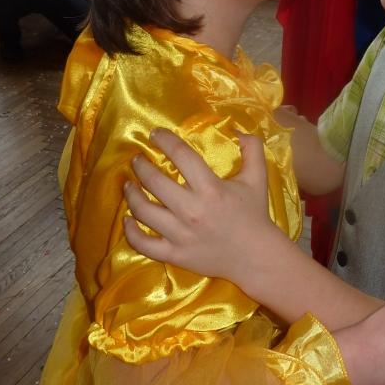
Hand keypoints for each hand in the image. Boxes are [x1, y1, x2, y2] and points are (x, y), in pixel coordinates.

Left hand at [123, 128, 280, 282]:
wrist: (256, 257)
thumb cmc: (254, 214)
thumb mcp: (258, 178)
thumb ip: (252, 148)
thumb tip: (236, 128)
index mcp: (210, 188)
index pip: (180, 155)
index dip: (164, 140)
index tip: (154, 134)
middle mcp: (191, 210)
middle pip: (154, 181)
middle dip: (141, 166)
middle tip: (137, 160)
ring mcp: (180, 234)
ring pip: (143, 211)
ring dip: (131, 194)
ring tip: (129, 185)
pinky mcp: (174, 254)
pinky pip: (143, 243)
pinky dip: (131, 231)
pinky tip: (127, 219)